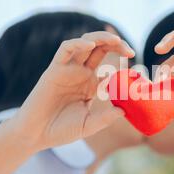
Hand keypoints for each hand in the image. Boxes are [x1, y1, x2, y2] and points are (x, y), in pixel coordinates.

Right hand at [6, 31, 134, 152]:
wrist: (36, 134)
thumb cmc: (61, 130)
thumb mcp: (88, 125)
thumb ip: (104, 119)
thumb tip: (123, 111)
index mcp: (91, 85)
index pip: (110, 67)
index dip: (123, 65)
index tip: (138, 70)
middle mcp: (81, 74)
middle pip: (100, 50)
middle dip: (115, 44)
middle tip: (129, 49)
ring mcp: (68, 70)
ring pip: (85, 44)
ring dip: (100, 38)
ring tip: (115, 40)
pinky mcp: (54, 70)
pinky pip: (66, 50)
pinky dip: (77, 44)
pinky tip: (89, 46)